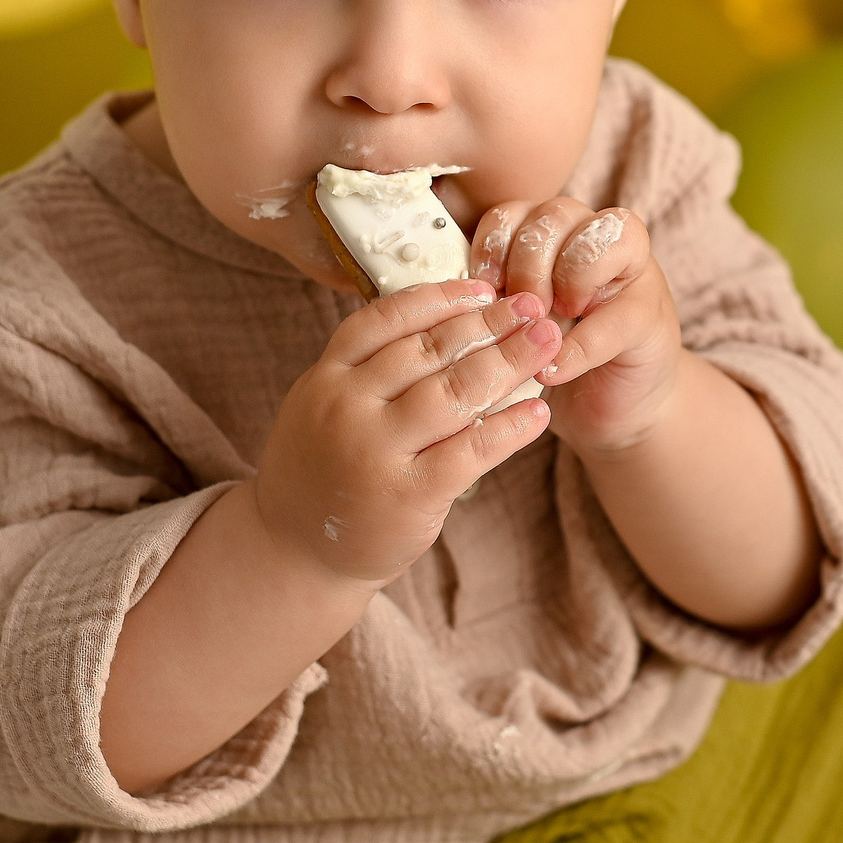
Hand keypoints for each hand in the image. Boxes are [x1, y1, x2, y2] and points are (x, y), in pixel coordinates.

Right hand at [250, 278, 557, 583]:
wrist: (295, 553)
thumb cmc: (323, 470)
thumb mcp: (322, 406)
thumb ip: (366, 369)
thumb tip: (441, 321)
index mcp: (326, 377)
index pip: (387, 319)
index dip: (441, 298)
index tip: (484, 289)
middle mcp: (347, 408)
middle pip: (430, 350)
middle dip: (490, 323)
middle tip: (533, 307)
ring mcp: (377, 452)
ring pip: (456, 392)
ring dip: (510, 361)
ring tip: (546, 342)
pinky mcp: (410, 494)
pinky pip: (472, 449)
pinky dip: (510, 427)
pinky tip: (539, 411)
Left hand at [471, 198, 678, 455]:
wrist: (608, 407)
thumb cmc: (546, 362)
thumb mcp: (510, 324)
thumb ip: (492, 298)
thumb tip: (454, 293)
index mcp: (549, 237)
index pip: (515, 211)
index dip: (493, 244)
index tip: (483, 287)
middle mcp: (592, 240)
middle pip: (555, 214)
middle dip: (527, 263)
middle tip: (516, 312)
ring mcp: (630, 272)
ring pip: (601, 235)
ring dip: (565, 280)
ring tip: (547, 331)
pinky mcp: (649, 315)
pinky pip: (618, 313)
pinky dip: (581, 344)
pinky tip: (557, 369)